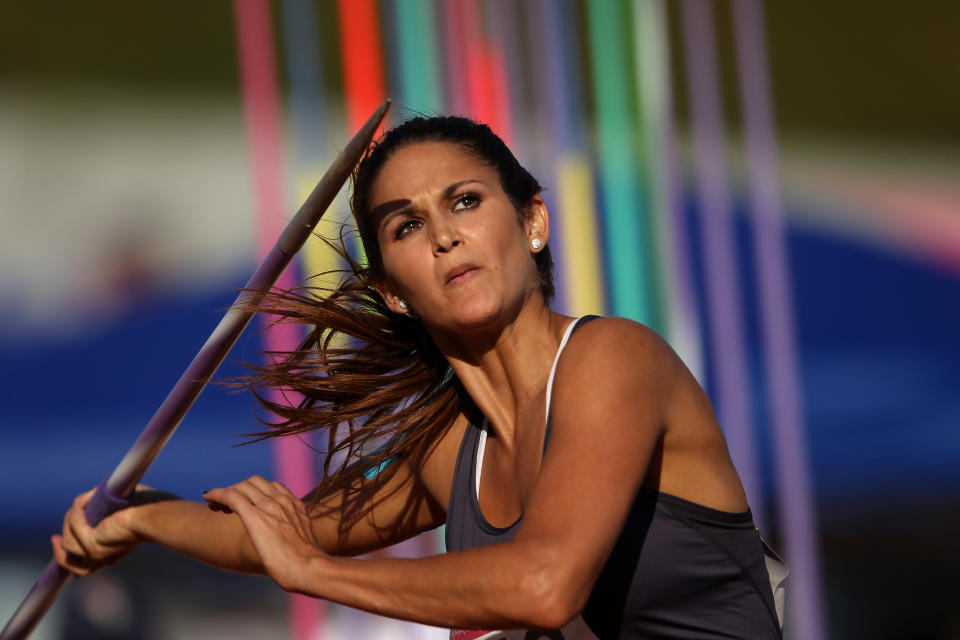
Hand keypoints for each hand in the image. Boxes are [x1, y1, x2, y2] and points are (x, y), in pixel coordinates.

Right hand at [52, 487, 142, 576]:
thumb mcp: (126, 512)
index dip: (65, 554)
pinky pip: (73, 525)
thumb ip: (110, 511)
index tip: (56, 539)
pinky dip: (77, 509)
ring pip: (67, 541)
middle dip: (59, 545)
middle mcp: (101, 558)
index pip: (81, 565)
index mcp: (109, 554)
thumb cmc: (150, 510)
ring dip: (71, 518)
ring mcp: (95, 553)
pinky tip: (87, 498)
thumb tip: (99, 497)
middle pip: (68, 559)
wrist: (157, 515)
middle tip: (56, 532)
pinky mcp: (92, 544)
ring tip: (84, 501)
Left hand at [203, 476, 324, 592]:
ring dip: (227, 492)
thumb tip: (291, 548)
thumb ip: (295, 536)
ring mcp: (268, 506)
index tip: (246, 504)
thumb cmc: (308, 564)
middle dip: (239, 489)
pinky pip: (231, 496)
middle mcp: (281, 500)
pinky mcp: (254, 516)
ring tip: (216, 507)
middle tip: (227, 507)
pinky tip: (208, 498)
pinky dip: (217, 494)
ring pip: (242, 486)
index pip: (271, 486)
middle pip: (254, 482)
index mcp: (294, 505)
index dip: (255, 492)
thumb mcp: (304, 542)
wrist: (310, 568)